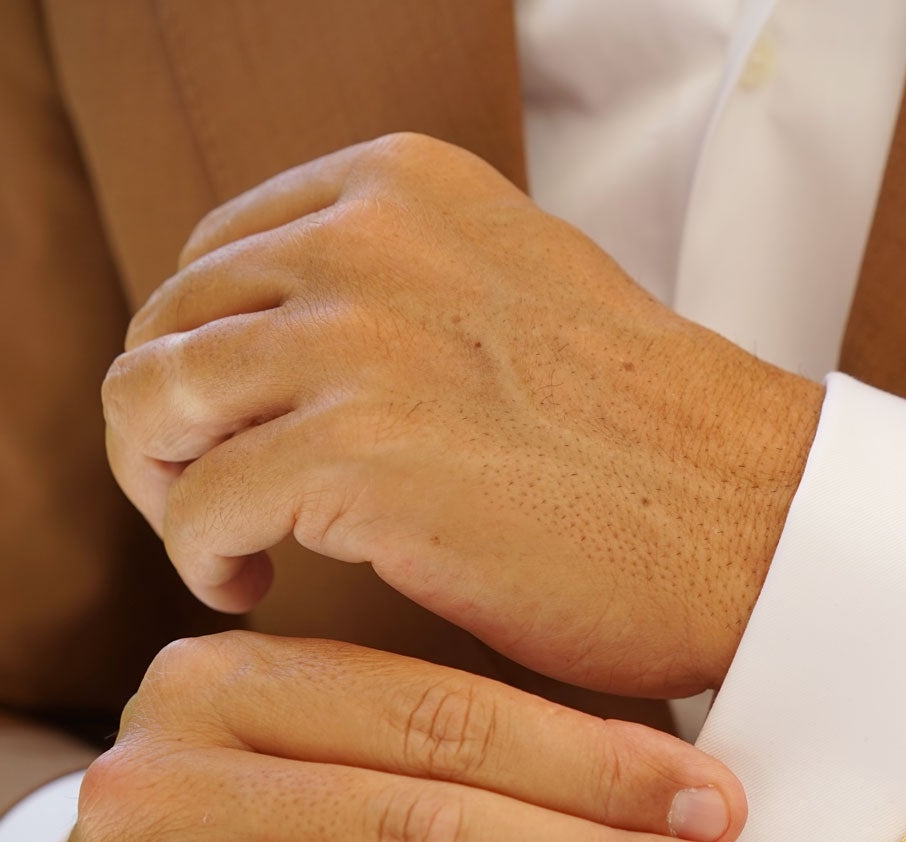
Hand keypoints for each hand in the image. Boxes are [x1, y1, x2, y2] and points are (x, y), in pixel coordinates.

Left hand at [105, 132, 825, 697]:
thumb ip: (409, 284)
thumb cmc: (655, 442)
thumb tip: (297, 337)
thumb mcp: (521, 290)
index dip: (203, 351)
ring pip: (151, 402)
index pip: (217, 252)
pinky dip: (202, 557)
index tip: (240, 428)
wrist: (755, 521)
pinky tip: (254, 588)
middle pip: (168, 322)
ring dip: (165, 488)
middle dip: (170, 426)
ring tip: (226, 545)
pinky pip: (197, 507)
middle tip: (216, 499)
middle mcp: (368, 241)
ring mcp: (358, 343)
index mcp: (406, 188)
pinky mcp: (355, 456)